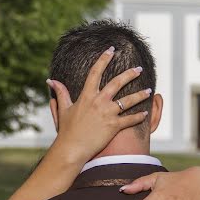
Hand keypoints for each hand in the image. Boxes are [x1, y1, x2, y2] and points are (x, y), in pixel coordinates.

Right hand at [47, 46, 150, 165]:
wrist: (71, 150)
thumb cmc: (67, 131)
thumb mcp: (63, 109)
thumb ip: (60, 92)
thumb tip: (51, 80)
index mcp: (87, 96)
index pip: (96, 72)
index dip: (104, 59)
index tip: (111, 50)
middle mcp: (99, 101)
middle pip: (117, 82)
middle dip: (130, 74)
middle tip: (139, 69)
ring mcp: (107, 113)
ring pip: (128, 100)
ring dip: (140, 94)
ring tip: (149, 90)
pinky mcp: (114, 126)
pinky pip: (130, 119)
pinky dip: (138, 116)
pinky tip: (145, 113)